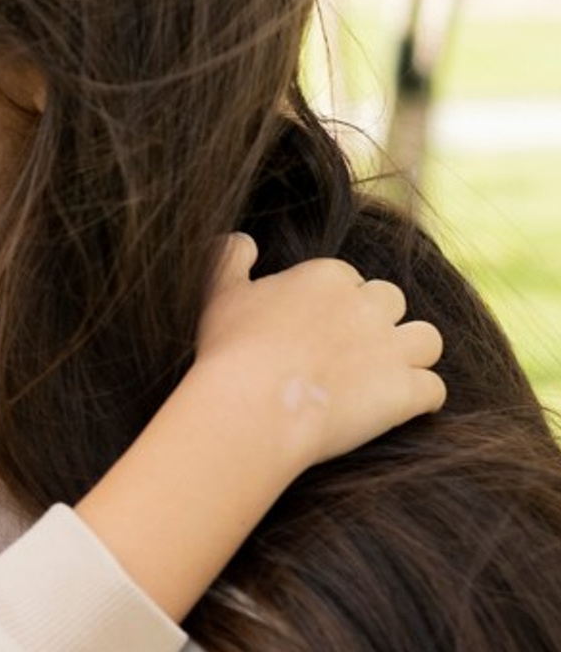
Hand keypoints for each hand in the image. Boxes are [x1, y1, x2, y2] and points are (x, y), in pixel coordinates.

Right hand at [191, 233, 445, 468]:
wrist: (251, 407)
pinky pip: (434, 390)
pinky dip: (422, 399)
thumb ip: (231, 256)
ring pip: (427, 339)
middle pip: (391, 302)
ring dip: (411, 354)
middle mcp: (367, 305)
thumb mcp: (217, 291)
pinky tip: (401, 409)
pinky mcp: (405, 391)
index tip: (313, 330)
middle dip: (376, 323)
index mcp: (326, 276)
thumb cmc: (228, 349)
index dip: (332, 304)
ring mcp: (391, 348)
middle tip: (349, 352)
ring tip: (386, 375)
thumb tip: (245, 242)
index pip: (348, 279)